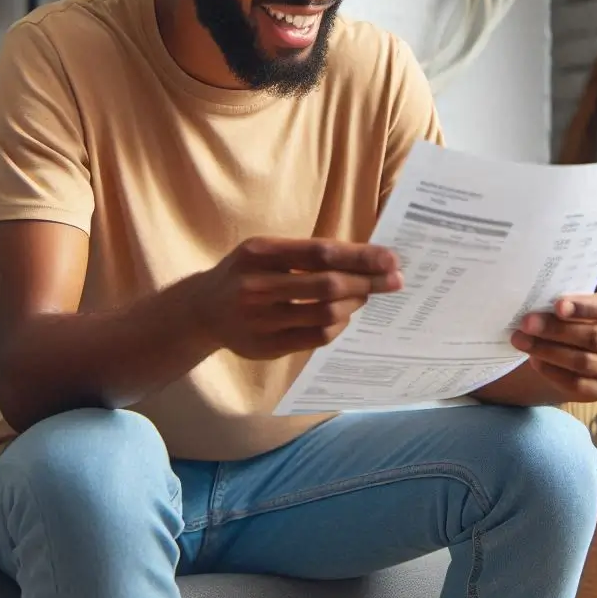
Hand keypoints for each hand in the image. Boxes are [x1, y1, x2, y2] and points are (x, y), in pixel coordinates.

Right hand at [191, 237, 401, 359]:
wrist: (201, 310)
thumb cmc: (247, 272)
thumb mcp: (266, 250)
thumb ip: (306, 252)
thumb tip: (364, 256)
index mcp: (260, 252)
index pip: (320, 252)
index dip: (360, 256)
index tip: (390, 259)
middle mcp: (256, 285)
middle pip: (327, 285)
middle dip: (367, 282)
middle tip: (395, 280)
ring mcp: (259, 319)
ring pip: (324, 313)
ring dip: (355, 304)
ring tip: (368, 295)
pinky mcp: (264, 347)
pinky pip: (314, 338)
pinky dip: (337, 325)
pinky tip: (345, 315)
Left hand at [510, 292, 596, 402]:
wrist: (573, 344)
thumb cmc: (576, 314)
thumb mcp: (577, 302)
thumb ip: (568, 303)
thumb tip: (538, 305)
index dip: (585, 308)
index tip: (558, 305)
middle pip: (595, 337)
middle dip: (557, 330)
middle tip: (527, 323)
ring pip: (584, 362)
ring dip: (548, 351)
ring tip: (522, 340)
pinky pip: (578, 384)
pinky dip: (552, 371)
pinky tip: (534, 360)